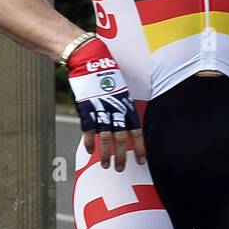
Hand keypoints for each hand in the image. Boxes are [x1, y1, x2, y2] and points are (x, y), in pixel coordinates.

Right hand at [66, 37, 145, 170]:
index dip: (140, 147)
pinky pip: (88, 128)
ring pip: (105, 137)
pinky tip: (89, 150)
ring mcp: (100, 109)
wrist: (89, 59)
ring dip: (106, 153)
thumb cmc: (107, 73)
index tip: (142, 161)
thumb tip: (127, 121)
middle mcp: (116, 109)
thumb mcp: (121, 89)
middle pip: (122, 138)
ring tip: (106, 165)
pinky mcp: (86, 108)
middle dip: (122, 155)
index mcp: (127, 105)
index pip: (137, 131)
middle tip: (120, 168)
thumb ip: (123, 106)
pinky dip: (89, 140)